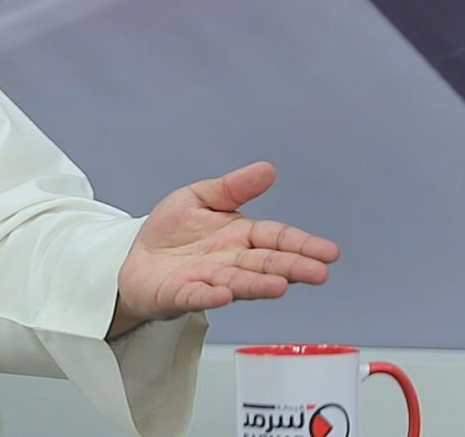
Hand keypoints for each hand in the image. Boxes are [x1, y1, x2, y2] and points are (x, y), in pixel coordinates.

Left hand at [109, 161, 339, 337]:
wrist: (135, 256)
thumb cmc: (172, 231)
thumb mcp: (201, 197)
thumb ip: (234, 187)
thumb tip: (267, 169)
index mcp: (240, 236)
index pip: (276, 238)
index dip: (302, 244)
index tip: (328, 252)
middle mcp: (231, 261)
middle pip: (266, 263)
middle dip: (292, 268)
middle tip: (318, 273)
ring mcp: (208, 280)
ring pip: (239, 282)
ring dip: (258, 285)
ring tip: (279, 285)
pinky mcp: (182, 294)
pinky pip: (197, 295)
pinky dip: (210, 296)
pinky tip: (223, 294)